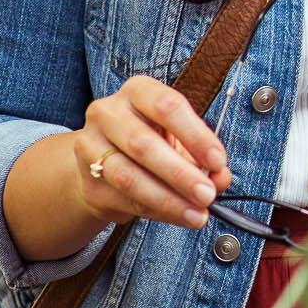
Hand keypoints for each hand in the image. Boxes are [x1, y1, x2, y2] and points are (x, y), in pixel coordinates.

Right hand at [74, 74, 231, 228]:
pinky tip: (178, 216)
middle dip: (180, 174)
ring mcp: (90, 146)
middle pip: (143, 144)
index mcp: (138, 91)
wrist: (102, 158)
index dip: (196, 136)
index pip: (167, 106)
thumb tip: (221, 178)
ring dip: (168, 201)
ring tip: (196, 214)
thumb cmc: (152, 139)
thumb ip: (204, 156)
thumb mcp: (180, 138)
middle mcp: (108, 113)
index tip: (218, 162)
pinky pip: (123, 201)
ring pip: (129, 178)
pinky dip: (156, 211)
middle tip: (207, 195)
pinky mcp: (86, 181)